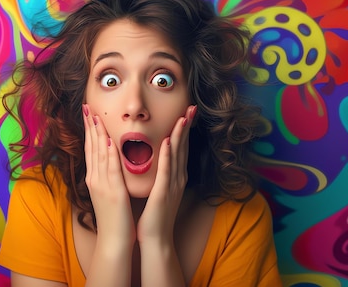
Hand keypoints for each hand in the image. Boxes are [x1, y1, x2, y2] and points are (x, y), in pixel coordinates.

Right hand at [83, 104, 135, 249]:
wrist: (113, 240)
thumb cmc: (114, 218)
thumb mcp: (107, 193)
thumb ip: (107, 177)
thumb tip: (109, 163)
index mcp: (94, 179)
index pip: (91, 149)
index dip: (89, 131)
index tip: (88, 114)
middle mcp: (95, 179)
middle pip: (91, 148)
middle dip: (89, 126)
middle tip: (87, 107)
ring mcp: (102, 185)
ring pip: (99, 154)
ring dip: (97, 134)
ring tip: (96, 117)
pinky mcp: (113, 191)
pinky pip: (110, 169)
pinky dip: (109, 155)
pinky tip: (108, 142)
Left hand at [136, 105, 196, 244]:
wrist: (156, 239)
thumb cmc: (155, 215)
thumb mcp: (160, 190)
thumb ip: (161, 174)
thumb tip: (158, 159)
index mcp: (175, 177)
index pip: (181, 148)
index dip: (184, 130)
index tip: (187, 112)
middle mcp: (178, 178)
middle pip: (183, 147)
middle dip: (187, 126)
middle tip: (192, 107)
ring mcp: (172, 185)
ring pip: (177, 155)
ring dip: (180, 135)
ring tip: (183, 117)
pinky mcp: (164, 193)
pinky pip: (166, 171)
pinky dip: (168, 155)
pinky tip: (168, 142)